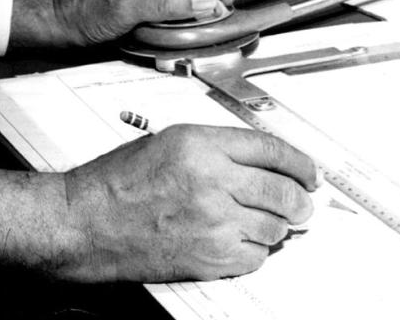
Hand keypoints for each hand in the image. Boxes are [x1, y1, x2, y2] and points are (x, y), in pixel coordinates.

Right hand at [60, 125, 318, 281]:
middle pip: (283, 192)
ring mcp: (214, 223)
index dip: (299, 161)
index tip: (309, 171)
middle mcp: (212, 181)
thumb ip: (214, 147)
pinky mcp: (212, 258)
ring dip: (277, 226)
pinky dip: (256, 250)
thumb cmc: (118, 181)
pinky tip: (242, 239)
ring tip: (265, 220)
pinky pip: (256, 257)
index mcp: (199, 144)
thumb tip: (259, 161)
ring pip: (275, 228)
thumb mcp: (166, 141)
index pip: (270, 148)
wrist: (90, 221)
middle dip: (300, 199)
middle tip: (303, 202)